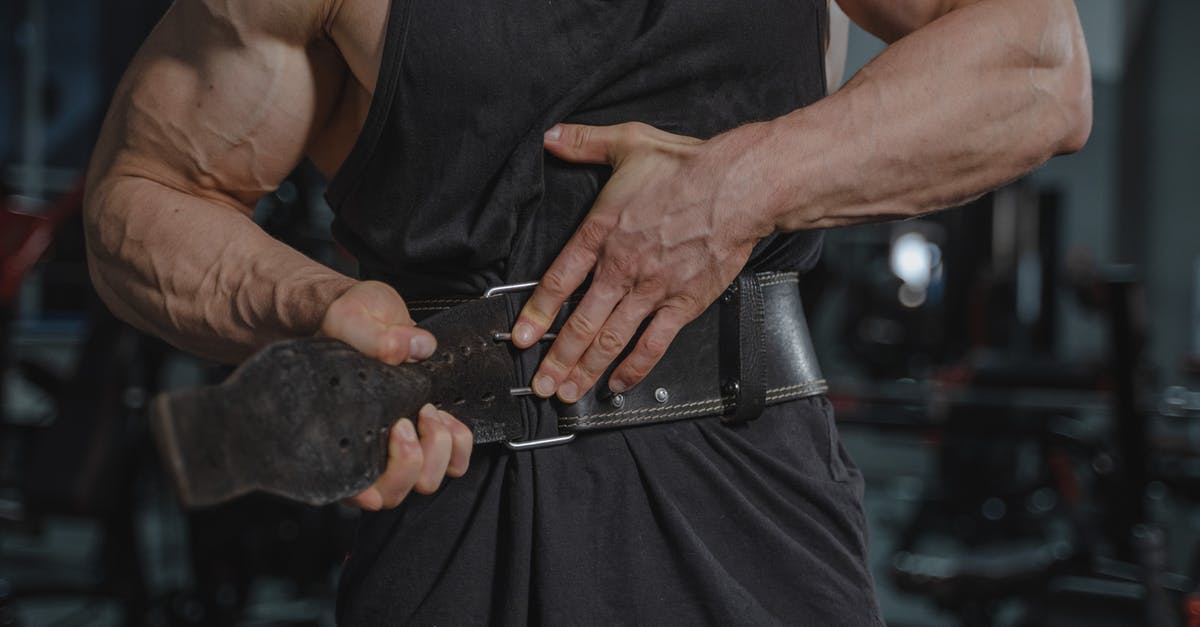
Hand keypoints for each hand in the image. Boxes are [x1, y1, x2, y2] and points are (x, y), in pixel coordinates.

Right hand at [320, 281, 472, 509]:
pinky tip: (447, 417)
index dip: (362, 492)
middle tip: (407, 420)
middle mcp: (367, 450)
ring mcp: (401, 447)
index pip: (343, 488)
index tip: (378, 460)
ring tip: (429, 411)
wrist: (375, 314)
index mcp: (335, 435)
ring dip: (436, 450)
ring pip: (425, 482)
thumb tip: (409, 349)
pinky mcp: (431, 435)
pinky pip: (455, 462)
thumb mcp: (352, 317)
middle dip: (408, 462)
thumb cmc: (351, 322)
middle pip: (390, 494)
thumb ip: (374, 336)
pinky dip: (459, 444)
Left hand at [510, 122, 772, 402]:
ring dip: (585, 370)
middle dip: (557, 359)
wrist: (739, 187)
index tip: (521, 337)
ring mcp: (652, 290)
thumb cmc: (689, 166)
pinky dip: (633, 368)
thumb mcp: (629, 142)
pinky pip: (653, 344)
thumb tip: (552, 137)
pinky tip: (618, 384)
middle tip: (542, 384)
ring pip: (610, 339)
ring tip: (568, 392)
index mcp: (602, 232)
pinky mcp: (683, 304)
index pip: (558, 280)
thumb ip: (585, 143)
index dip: (537, 313)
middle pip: (580, 322)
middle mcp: (621, 267)